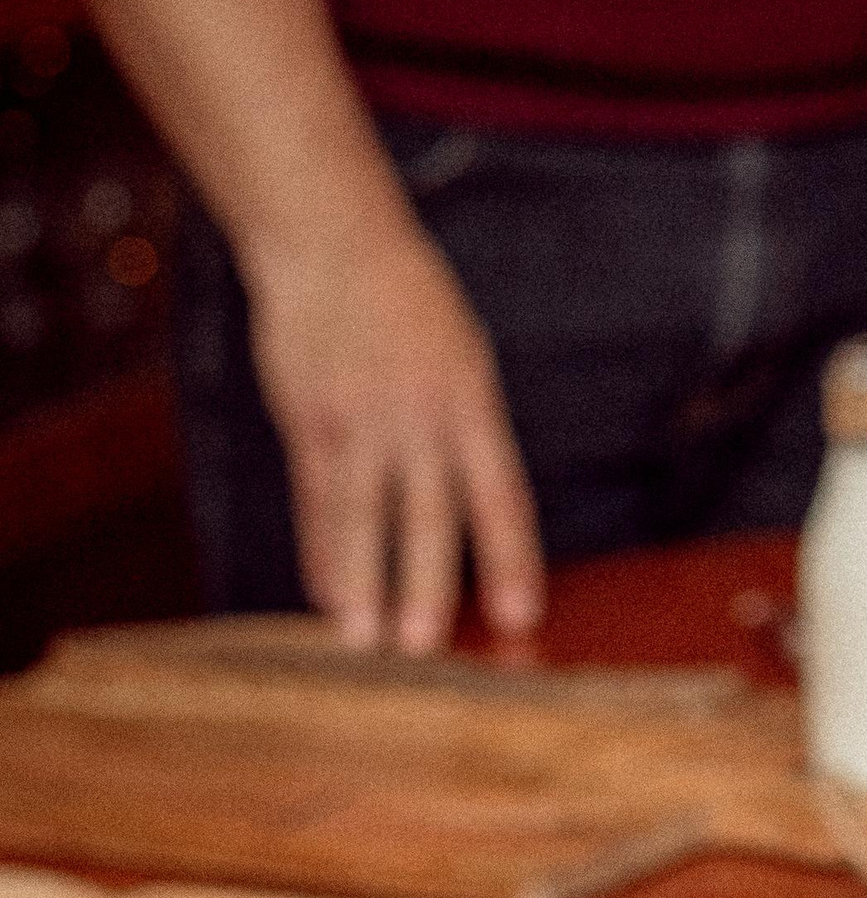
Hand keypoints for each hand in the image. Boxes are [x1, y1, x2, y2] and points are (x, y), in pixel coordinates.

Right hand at [246, 222, 543, 652]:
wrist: (337, 245)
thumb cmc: (409, 305)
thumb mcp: (459, 357)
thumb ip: (462, 430)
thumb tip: (472, 507)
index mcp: (472, 400)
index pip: (501, 492)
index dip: (512, 557)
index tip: (525, 616)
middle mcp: (421, 416)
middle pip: (429, 515)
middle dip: (428, 585)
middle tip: (426, 652)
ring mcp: (361, 420)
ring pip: (364, 515)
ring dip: (362, 583)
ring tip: (362, 643)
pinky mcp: (309, 420)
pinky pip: (317, 499)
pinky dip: (322, 551)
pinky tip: (324, 596)